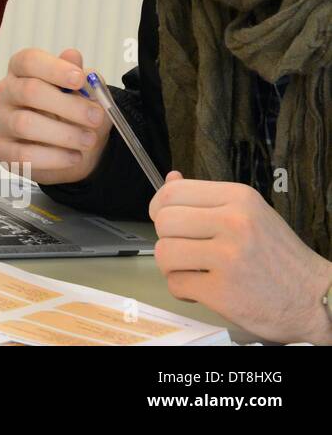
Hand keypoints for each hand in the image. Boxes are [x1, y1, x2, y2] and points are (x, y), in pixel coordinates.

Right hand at [0, 47, 108, 183]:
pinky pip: (23, 155)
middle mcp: (6, 92)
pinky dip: (54, 158)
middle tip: (95, 117)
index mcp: (22, 71)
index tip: (80, 79)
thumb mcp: (86, 93)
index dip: (54, 69)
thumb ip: (81, 76)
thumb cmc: (75, 113)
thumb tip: (73, 57)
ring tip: (89, 140)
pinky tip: (74, 156)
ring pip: (25, 124)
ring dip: (64, 134)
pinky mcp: (2, 150)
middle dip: (68, 105)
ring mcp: (0, 121)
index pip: (28, 61)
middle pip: (29, 91)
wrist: (73, 149)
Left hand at [150, 171, 331, 343]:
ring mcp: (228, 257)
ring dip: (172, 266)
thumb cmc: (279, 257)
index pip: (172, 192)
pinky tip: (202, 290)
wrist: (316, 298)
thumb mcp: (250, 214)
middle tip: (185, 250)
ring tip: (193, 270)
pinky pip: (175, 284)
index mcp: (239, 198)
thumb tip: (171, 177)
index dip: (159, 208)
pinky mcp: (222, 291)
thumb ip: (208, 198)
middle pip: (163, 221)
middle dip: (167, 238)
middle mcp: (234, 222)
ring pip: (163, 252)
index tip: (166, 219)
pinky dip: (182, 290)